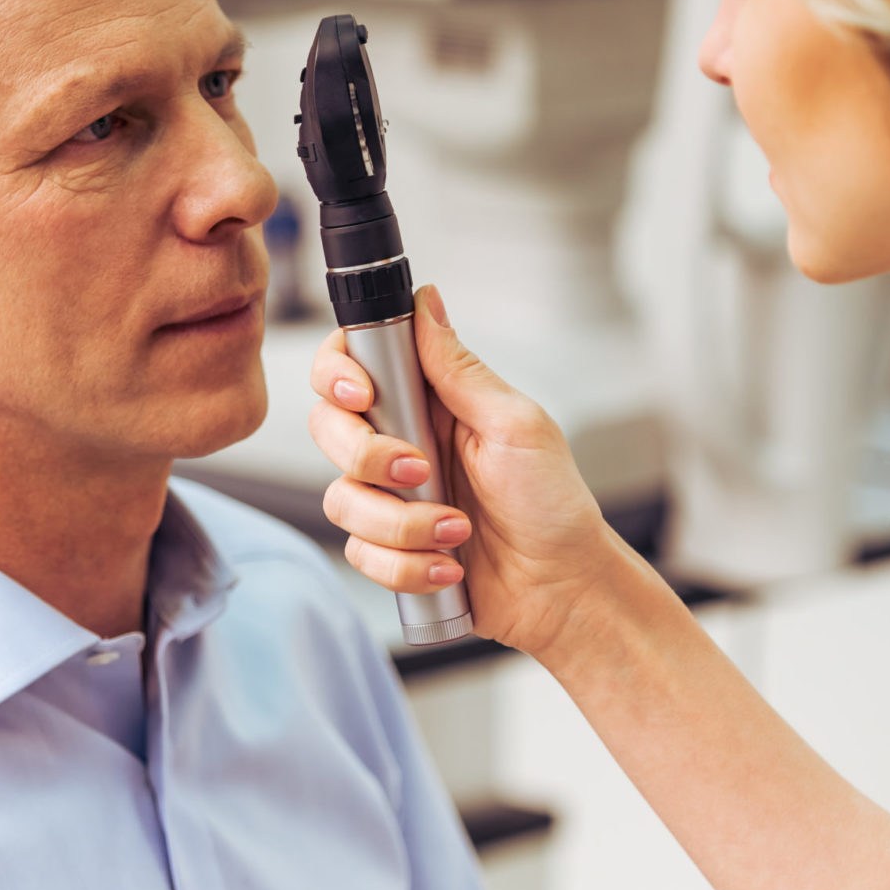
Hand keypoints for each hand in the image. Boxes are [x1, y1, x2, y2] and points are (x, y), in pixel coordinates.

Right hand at [308, 285, 630, 660]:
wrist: (562, 589)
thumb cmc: (552, 503)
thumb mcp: (515, 425)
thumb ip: (460, 368)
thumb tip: (426, 300)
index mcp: (428, 400)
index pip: (352, 363)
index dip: (338, 373)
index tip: (362, 396)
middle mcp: (400, 442)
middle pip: (327, 428)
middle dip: (367, 457)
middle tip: (421, 471)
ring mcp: (390, 497)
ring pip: (341, 499)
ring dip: (400, 524)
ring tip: (456, 532)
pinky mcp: (388, 548)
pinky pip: (360, 553)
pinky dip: (405, 565)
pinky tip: (447, 566)